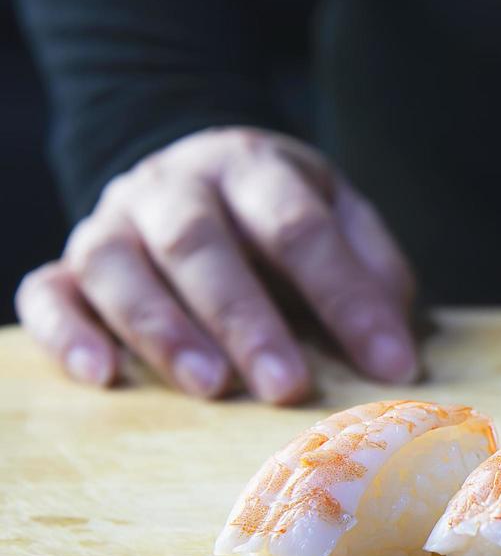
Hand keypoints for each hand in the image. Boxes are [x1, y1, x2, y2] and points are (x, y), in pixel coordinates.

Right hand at [15, 127, 416, 402]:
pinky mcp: (69, 264)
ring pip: (119, 266)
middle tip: (287, 387)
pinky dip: (67, 334)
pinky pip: (48, 293)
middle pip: (201, 245)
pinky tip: (101, 376)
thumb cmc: (281, 212)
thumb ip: (373, 268)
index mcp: (253, 168)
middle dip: (247, 320)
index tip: (391, 364)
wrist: (196, 170)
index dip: (348, 299)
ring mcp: (114, 221)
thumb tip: (398, 341)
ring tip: (211, 387)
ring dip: (163, 330)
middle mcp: (174, 186)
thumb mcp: (340, 215)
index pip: (299, 227)